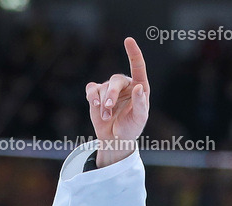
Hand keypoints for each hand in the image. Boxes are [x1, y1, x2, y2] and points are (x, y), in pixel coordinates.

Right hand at [85, 37, 149, 167]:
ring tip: (106, 117)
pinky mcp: (96, 93)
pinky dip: (92, 98)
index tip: (128, 40)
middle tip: (109, 106)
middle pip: (115, 80)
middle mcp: (124, 85)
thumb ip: (140, 103)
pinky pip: (91, 90)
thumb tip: (138, 87)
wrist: (115, 139)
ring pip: (103, 88)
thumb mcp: (139, 118)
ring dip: (103, 104)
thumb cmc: (131, 128)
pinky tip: (95, 106)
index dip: (133, 53)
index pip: (137, 67)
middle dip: (111, 94)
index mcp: (139, 86)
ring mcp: (109, 88)